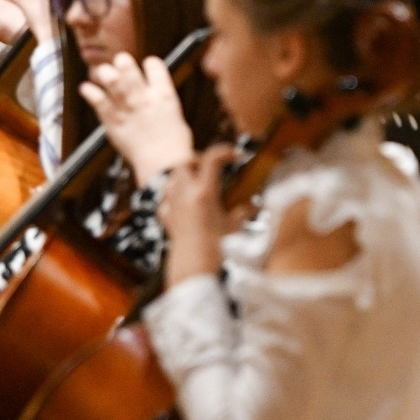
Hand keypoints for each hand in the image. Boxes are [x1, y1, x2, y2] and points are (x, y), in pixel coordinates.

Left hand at [79, 53, 194, 182]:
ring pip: (111, 79)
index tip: (147, 66)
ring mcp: (127, 107)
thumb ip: (162, 105)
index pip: (155, 65)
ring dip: (105, 73)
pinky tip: (86, 88)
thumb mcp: (176, 117)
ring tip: (103, 73)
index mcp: (164, 94)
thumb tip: (157, 100)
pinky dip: (89, 91)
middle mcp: (144, 96)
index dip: (150, 63)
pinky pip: (97, 100)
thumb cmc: (174, 145)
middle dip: (123, 62)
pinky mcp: (112, 120)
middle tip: (120, 64)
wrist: (162, 163)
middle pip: (128, 67)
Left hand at [161, 143, 239, 285]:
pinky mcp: (166, 218)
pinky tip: (183, 206)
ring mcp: (172, 205)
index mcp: (204, 192)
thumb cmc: (217, 248)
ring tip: (198, 184)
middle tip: (211, 168)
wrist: (193, 268)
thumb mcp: (235, 226)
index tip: (236, 156)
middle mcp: (185, 194)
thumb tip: (254, 205)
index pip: (212, 158)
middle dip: (198, 161)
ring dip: (184, 177)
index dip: (225, 151)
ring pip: (171, 178)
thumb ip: (243, 211)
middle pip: (185, 162)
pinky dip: (173, 198)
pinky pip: (165, 200)